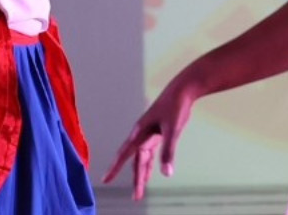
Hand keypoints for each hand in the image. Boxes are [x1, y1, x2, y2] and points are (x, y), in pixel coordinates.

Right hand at [103, 78, 200, 200]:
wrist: (182, 90)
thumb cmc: (175, 107)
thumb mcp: (173, 130)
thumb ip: (168, 152)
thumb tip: (166, 173)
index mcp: (140, 133)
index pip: (124, 155)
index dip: (114, 169)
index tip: (105, 180)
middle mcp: (141, 135)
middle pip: (136, 162)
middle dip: (135, 179)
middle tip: (136, 197)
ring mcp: (149, 134)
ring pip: (142, 159)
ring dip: (142, 174)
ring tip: (140, 191)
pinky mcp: (157, 134)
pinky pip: (150, 153)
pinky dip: (149, 165)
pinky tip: (150, 174)